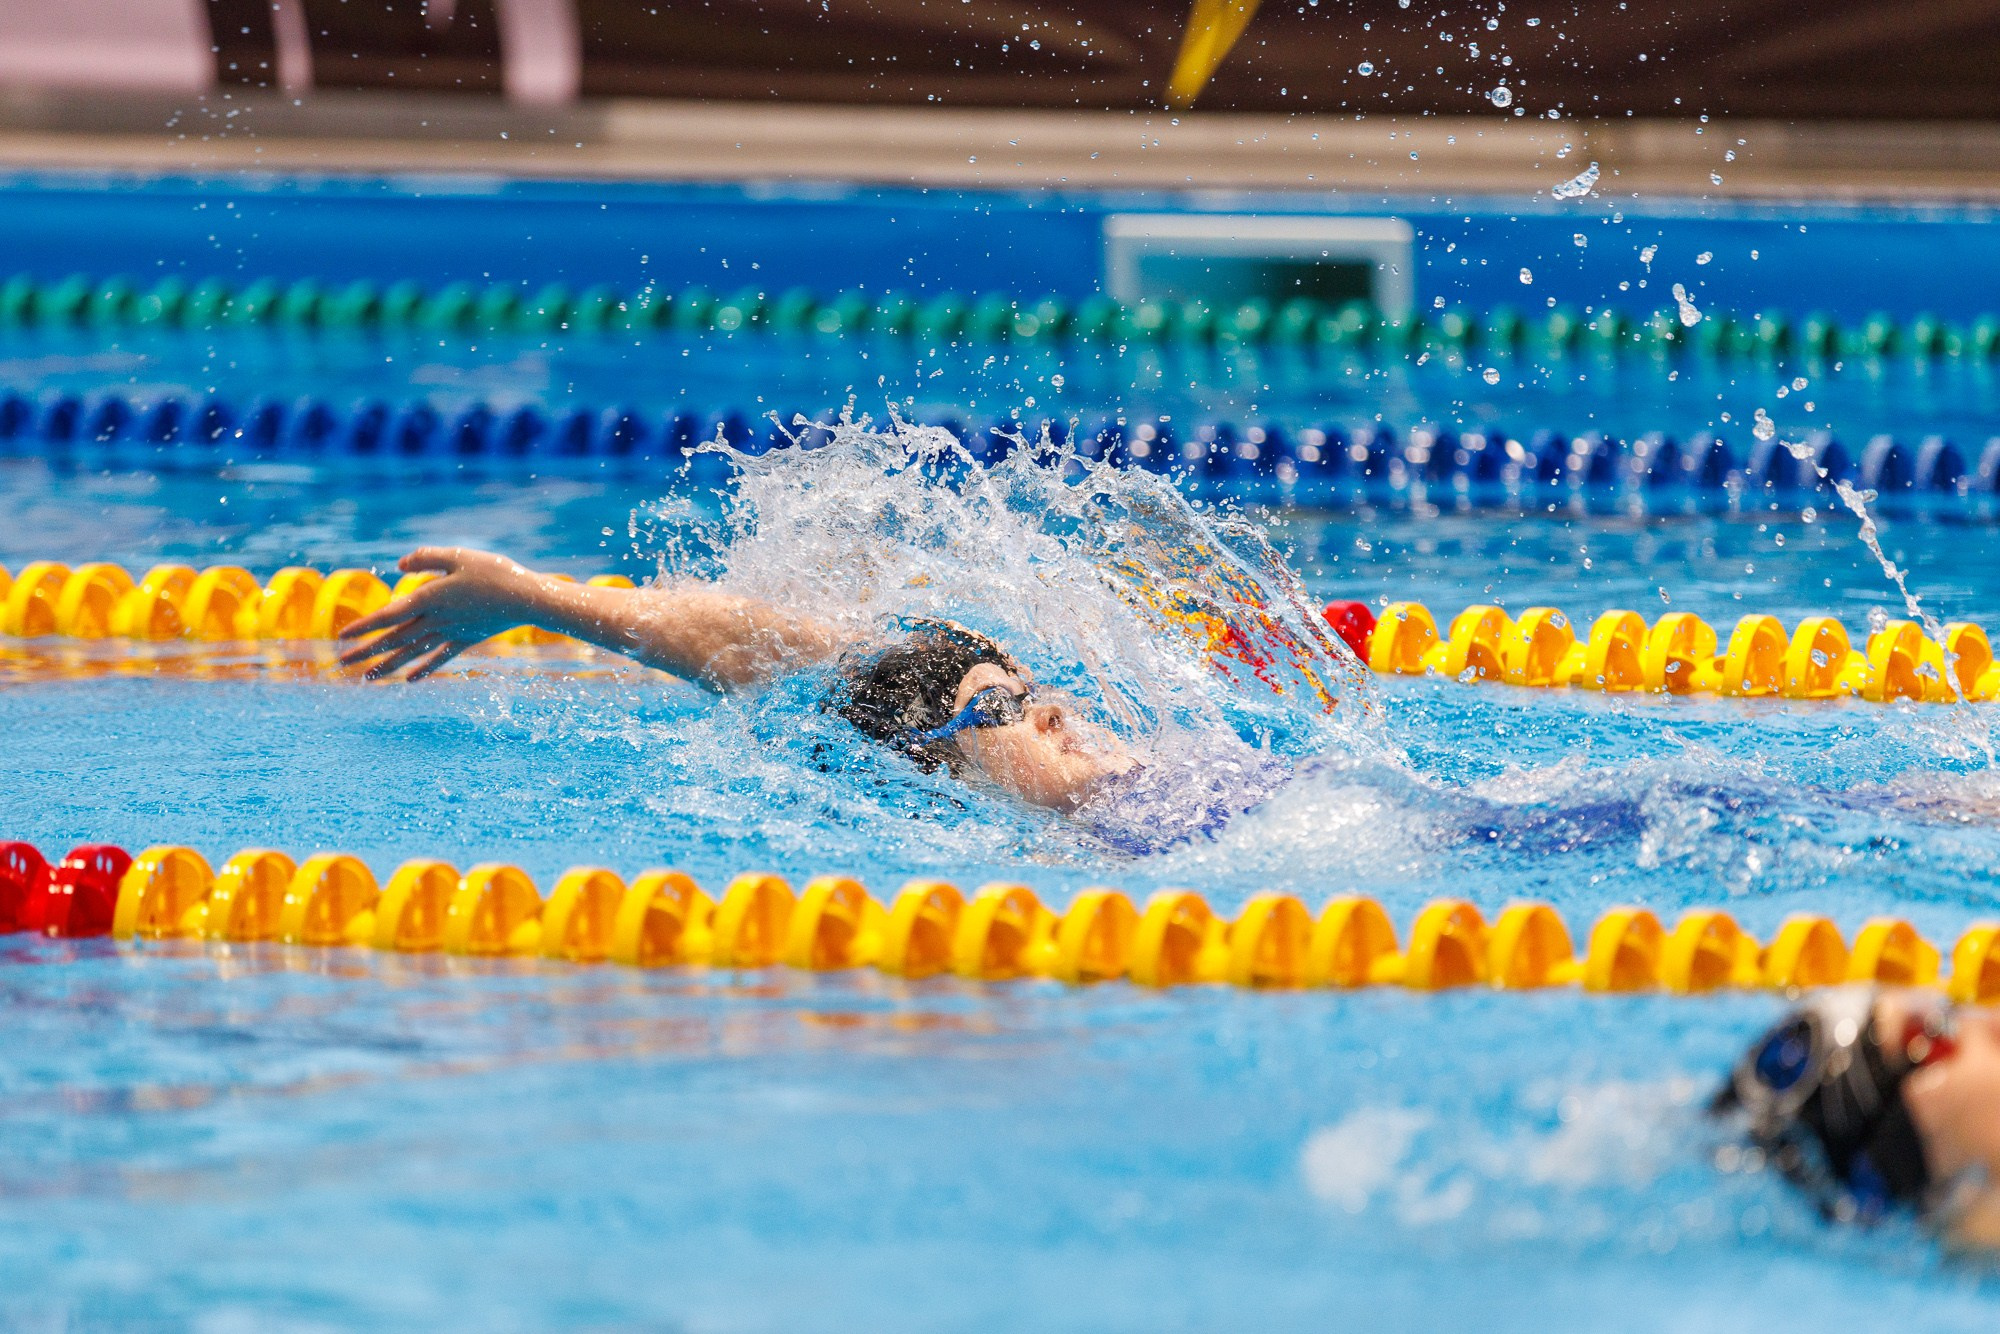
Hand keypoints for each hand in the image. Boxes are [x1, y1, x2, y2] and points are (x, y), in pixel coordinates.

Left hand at [337, 547, 538, 680]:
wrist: (527, 598)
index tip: (343, 636)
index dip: (365, 625)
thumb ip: (427, 557)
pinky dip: (424, 669)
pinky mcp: (466, 638)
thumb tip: (400, 563)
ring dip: (387, 666)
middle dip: (366, 651)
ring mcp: (451, 632)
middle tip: (340, 664)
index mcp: (430, 598)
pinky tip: (410, 680)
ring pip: (412, 652)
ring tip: (366, 678)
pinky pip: (440, 657)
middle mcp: (436, 620)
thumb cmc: (494, 572)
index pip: (389, 615)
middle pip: (395, 638)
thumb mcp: (458, 555)